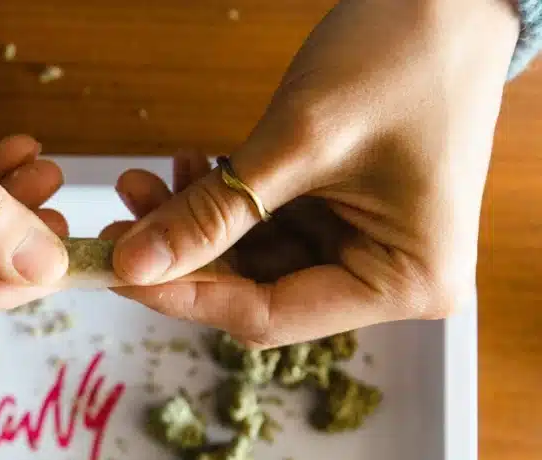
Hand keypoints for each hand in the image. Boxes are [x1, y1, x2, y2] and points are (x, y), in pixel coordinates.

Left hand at [107, 0, 518, 346]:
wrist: (450, 0)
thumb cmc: (404, 57)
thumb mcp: (298, 142)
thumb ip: (212, 212)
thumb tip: (133, 263)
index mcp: (404, 283)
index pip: (269, 316)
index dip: (187, 297)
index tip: (120, 272)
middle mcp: (389, 280)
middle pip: (256, 292)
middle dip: (185, 256)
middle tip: (120, 222)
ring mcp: (366, 250)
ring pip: (253, 261)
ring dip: (195, 226)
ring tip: (142, 184)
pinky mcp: (345, 220)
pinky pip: (267, 228)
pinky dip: (223, 203)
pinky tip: (190, 170)